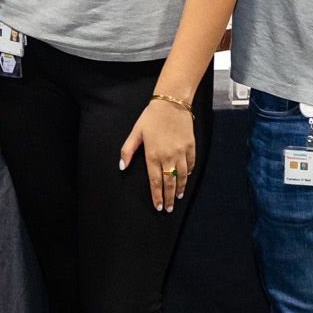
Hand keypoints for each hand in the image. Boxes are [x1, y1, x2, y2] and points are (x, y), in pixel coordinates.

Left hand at [120, 96, 196, 211]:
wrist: (171, 103)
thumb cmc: (151, 117)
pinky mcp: (190, 146)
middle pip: (169, 182)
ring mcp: (181, 152)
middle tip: (169, 209)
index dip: (157, 196)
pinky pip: (190, 164)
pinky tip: (186, 178)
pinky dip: (188, 173)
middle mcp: (168, 156)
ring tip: (179, 197)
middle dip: (169, 198)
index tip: (159, 207)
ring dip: (180, 188)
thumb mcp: (135, 132)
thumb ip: (127, 150)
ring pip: (181, 176)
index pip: (155, 182)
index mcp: (153, 155)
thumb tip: (122, 166)